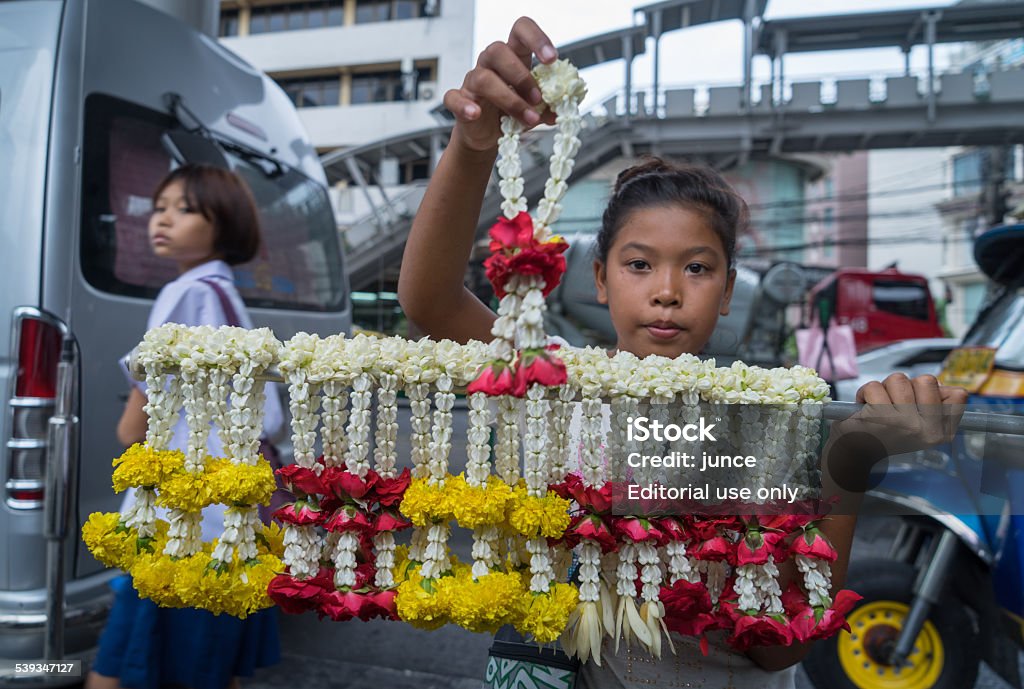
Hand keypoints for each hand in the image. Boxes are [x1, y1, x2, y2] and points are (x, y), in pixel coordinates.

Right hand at [444, 17, 558, 152]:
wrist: (487, 136)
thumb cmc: (510, 114)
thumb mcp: (535, 109)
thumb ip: (548, 106)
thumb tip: (561, 109)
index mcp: (513, 57)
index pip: (520, 31)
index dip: (536, 39)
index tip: (551, 60)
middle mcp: (491, 64)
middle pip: (498, 50)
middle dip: (521, 76)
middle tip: (538, 98)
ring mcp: (473, 82)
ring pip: (483, 77)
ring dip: (509, 99)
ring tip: (527, 118)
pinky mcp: (459, 101)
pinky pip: (453, 97)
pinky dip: (464, 106)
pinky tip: (477, 113)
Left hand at [836, 373, 968, 458]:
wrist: (856, 452)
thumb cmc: (887, 433)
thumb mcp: (920, 424)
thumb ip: (934, 403)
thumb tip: (938, 384)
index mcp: (941, 432)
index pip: (958, 395)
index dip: (934, 390)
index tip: (917, 402)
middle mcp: (927, 431)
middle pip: (926, 380)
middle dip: (906, 385)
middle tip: (894, 402)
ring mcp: (904, 424)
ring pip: (899, 379)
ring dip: (884, 387)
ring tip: (878, 404)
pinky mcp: (879, 417)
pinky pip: (874, 386)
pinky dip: (865, 392)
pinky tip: (864, 407)